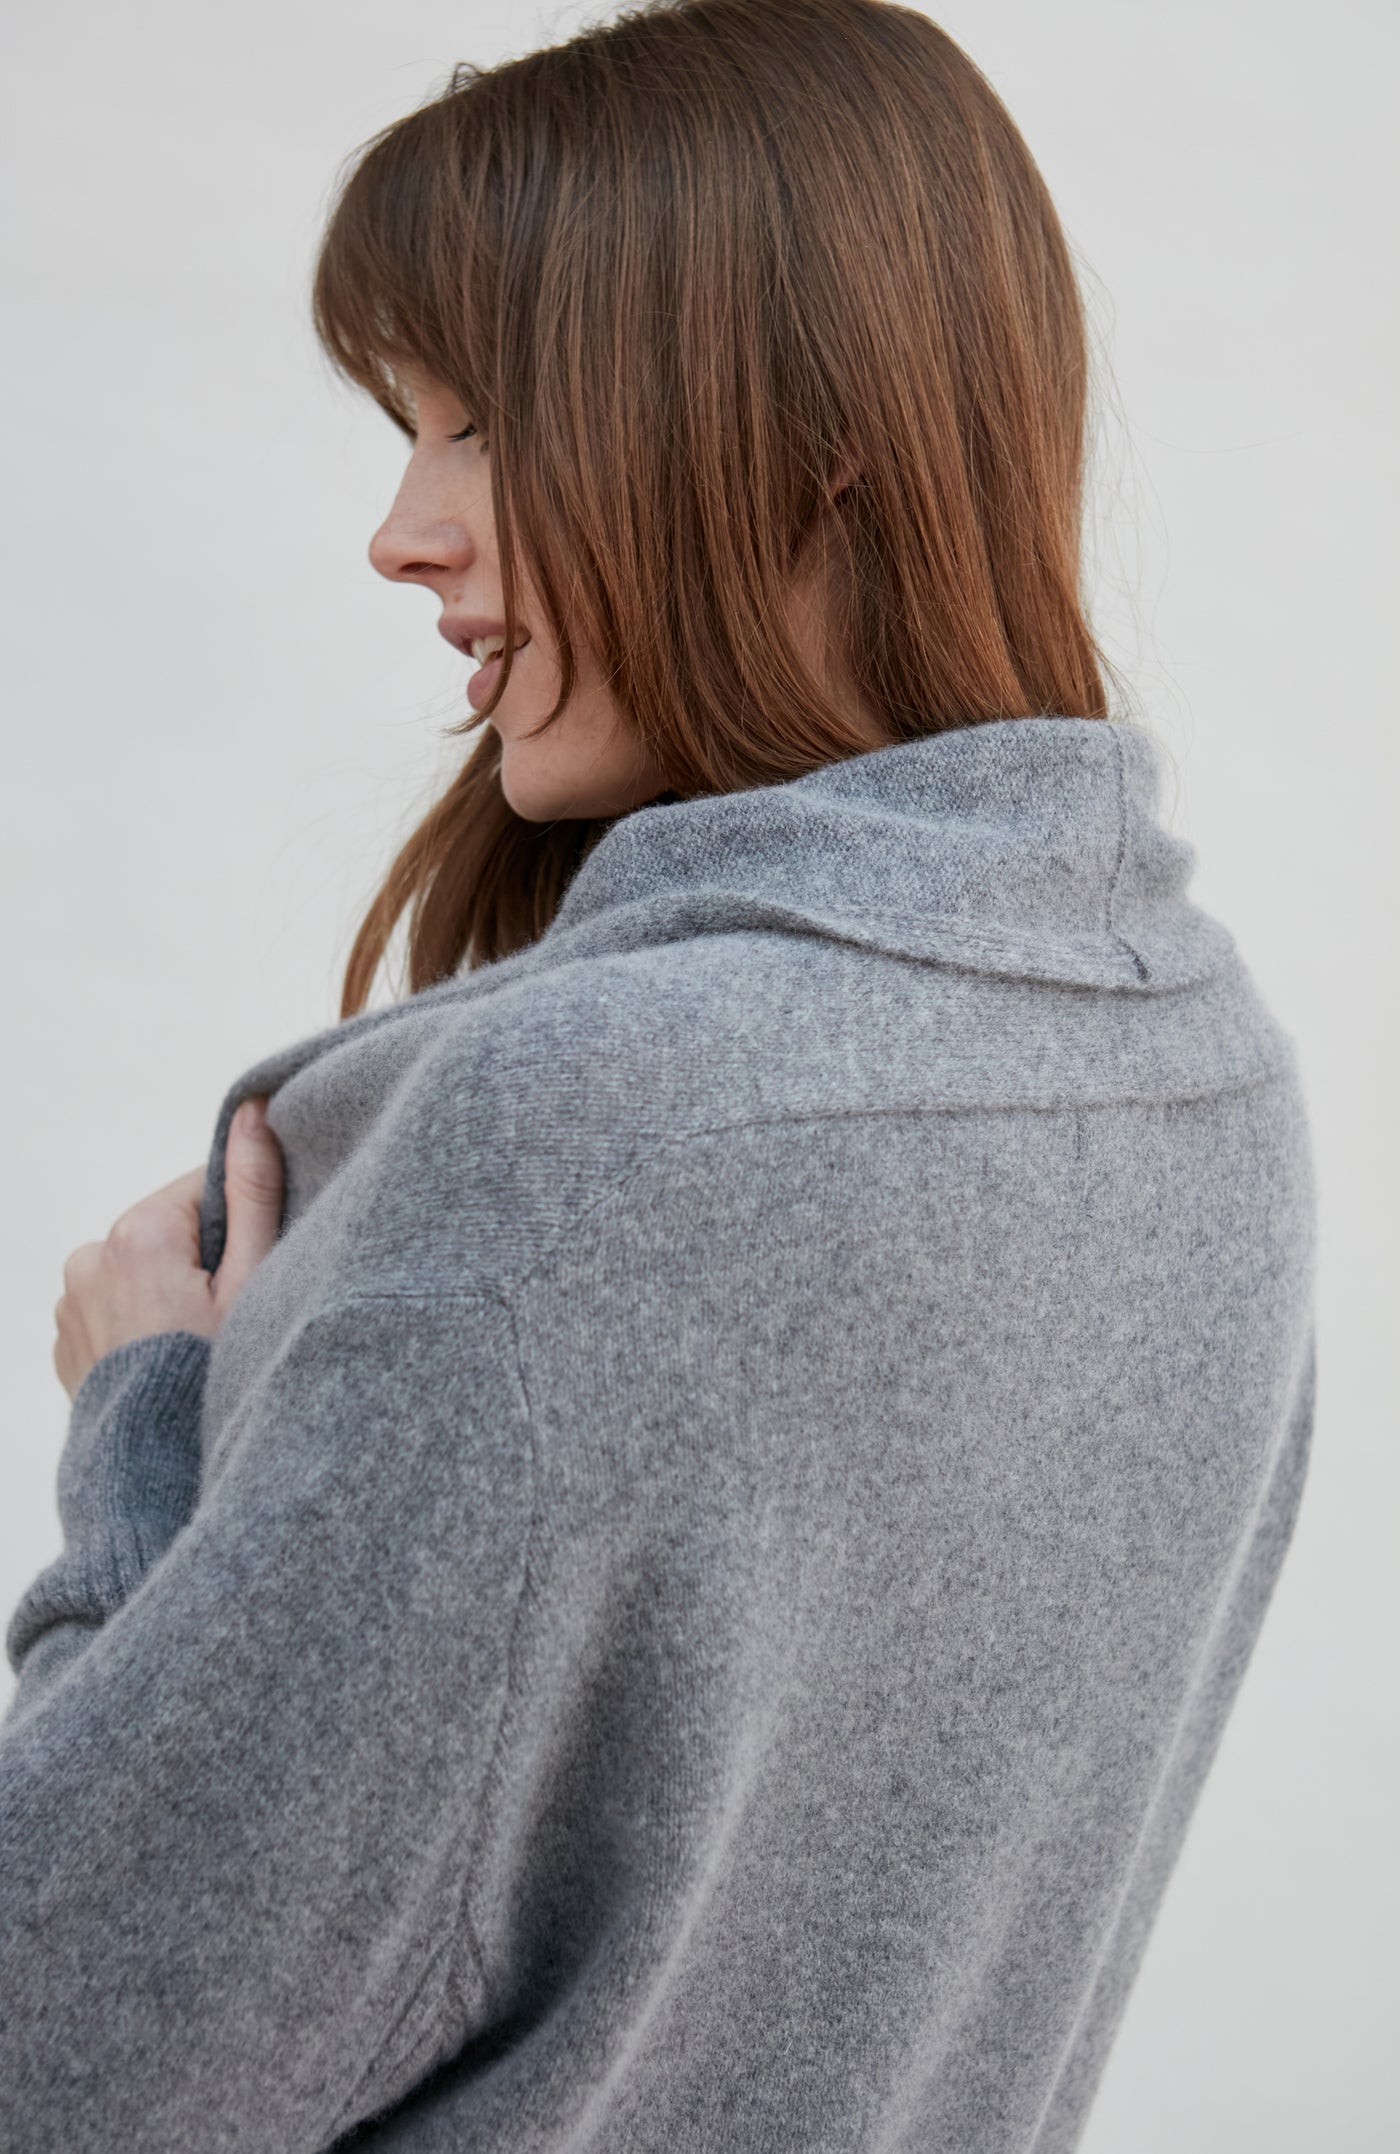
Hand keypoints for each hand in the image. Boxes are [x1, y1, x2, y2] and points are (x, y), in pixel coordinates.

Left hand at [52, 1096, 285, 1402]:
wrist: (155, 1472)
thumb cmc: (212, 1379)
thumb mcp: (252, 1282)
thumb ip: (254, 1191)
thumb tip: (253, 1109)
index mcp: (137, 1233)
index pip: (204, 1190)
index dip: (239, 1228)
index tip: (249, 1276)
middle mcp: (89, 1257)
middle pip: (170, 1229)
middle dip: (201, 1262)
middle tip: (226, 1319)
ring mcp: (69, 1300)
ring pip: (140, 1267)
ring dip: (168, 1290)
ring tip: (193, 1345)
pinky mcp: (64, 1336)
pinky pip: (112, 1305)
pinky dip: (139, 1321)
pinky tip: (164, 1359)